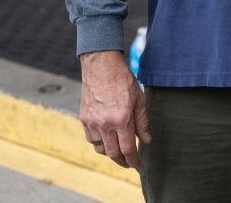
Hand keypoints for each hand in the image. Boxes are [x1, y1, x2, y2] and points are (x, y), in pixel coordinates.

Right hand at [78, 50, 150, 167]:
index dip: (133, 160)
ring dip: (109, 153)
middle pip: (112, 153)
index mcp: (122, 119)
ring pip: (100, 148)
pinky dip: (99, 143)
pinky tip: (106, 140)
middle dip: (121, 161)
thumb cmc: (123, 80)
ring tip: (118, 153)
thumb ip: (142, 122)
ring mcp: (92, 122)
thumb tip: (146, 140)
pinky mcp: (84, 118)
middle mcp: (105, 124)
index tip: (137, 165)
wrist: (101, 66)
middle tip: (128, 163)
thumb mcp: (139, 99)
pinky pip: (91, 138)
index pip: (127, 148)